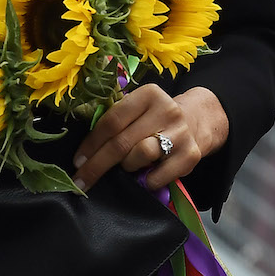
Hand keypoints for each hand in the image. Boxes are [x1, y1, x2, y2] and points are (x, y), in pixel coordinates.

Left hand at [71, 84, 228, 193]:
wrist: (197, 121)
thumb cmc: (155, 117)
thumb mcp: (138, 109)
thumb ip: (116, 120)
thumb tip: (85, 150)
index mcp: (147, 94)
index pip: (111, 121)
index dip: (91, 143)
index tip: (77, 161)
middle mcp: (166, 109)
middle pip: (122, 142)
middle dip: (98, 164)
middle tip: (82, 180)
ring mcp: (180, 133)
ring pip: (141, 155)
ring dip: (127, 167)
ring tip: (126, 167)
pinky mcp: (192, 155)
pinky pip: (160, 175)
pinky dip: (147, 181)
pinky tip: (144, 179)